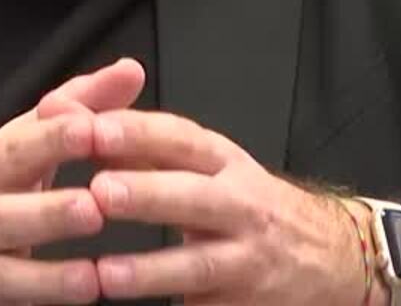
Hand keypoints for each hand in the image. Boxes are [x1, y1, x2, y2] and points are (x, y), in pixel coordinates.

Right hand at [0, 60, 145, 305]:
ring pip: (8, 242)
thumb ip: (68, 118)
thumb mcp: (6, 163)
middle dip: (49, 152)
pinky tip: (80, 292)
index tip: (95, 112)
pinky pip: (6, 293)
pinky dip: (42, 294)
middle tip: (92, 146)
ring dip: (49, 237)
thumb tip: (127, 73)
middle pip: (9, 170)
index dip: (58, 121)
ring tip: (91, 231)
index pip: (23, 130)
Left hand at [81, 109, 367, 303]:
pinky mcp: (245, 305)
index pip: (181, 139)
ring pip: (199, 265)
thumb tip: (67, 113)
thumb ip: (140, 145)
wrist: (333, 256)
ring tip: (107, 275)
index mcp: (224, 163)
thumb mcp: (209, 166)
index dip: (138, 132)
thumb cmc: (248, 203)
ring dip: (152, 270)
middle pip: (193, 198)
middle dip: (147, 193)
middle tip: (99, 192)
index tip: (94, 129)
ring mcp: (246, 260)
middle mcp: (240, 207)